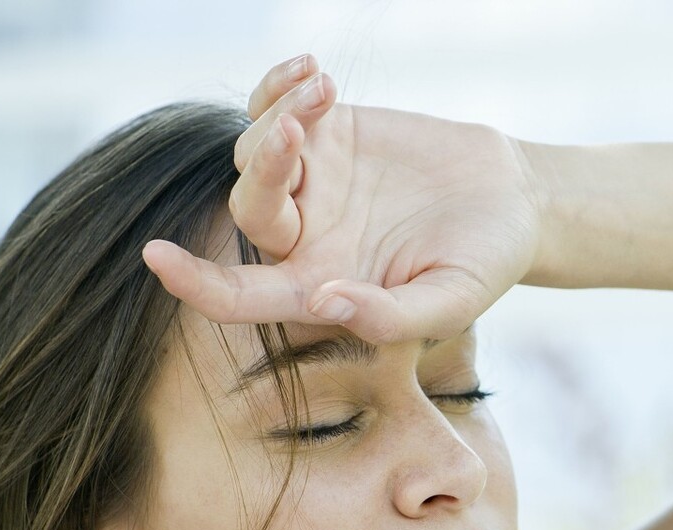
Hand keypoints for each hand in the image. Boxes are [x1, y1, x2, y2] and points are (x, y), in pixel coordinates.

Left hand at [141, 55, 543, 343]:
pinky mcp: (329, 133)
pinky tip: (312, 69)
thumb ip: (389, 316)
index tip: (157, 257)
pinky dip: (280, 84)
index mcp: (321, 288)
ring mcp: (313, 182)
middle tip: (298, 136)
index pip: (243, 296)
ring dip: (278, 116)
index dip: (196, 284)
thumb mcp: (451, 302)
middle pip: (248, 208)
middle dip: (261, 170)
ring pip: (254, 150)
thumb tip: (320, 303)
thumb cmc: (485, 262)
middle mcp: (305, 237)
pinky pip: (275, 106)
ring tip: (327, 94)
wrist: (514, 199)